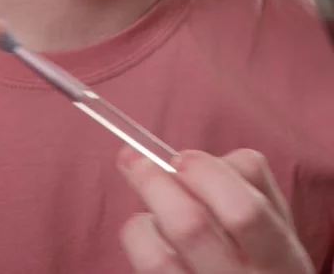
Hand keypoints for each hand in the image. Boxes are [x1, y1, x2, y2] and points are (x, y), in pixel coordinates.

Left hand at [118, 147, 313, 272]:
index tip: (181, 157)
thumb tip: (188, 156)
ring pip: (157, 258)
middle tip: (138, 161)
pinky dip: (139, 243)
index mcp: (280, 257)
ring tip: (148, 207)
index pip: (244, 211)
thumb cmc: (262, 254)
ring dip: (143, 221)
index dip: (205, 174)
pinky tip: (149, 236)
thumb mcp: (275, 220)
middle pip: (190, 227)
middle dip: (156, 183)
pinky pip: (145, 269)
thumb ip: (244, 177)